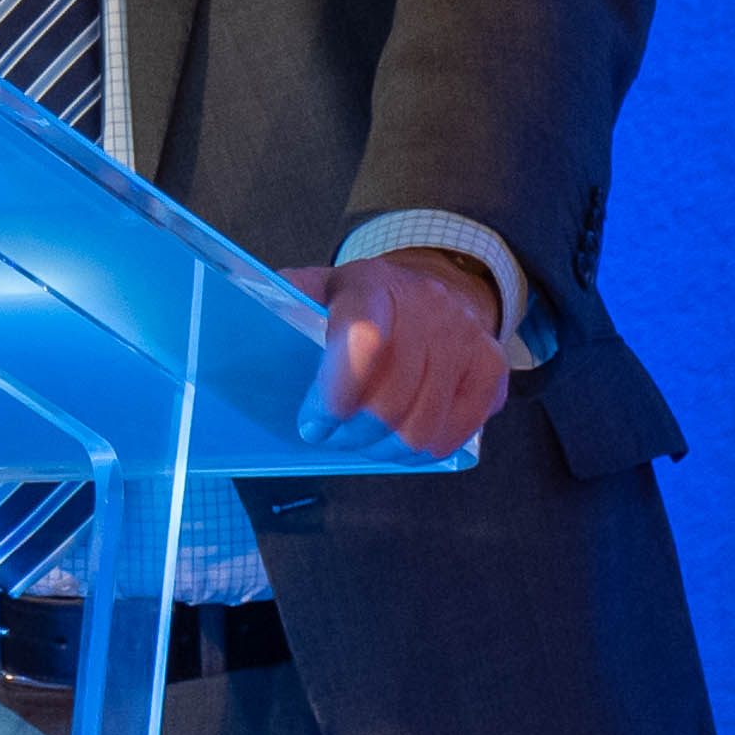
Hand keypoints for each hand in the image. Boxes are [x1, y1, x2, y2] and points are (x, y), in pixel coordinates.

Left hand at [286, 246, 516, 457]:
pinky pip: (459, 429)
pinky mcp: (492, 366)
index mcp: (371, 285)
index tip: (316, 422)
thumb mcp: (319, 289)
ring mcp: (465, 336)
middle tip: (330, 438)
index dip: (339, 389)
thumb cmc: (361, 302)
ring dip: (386, 449)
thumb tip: (242, 331)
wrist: (433, 287)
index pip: (361, 335)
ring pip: (424, 425)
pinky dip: (426, 450)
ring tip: (363, 443)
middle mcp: (427, 306)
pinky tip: (402, 443)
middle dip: (352, 433)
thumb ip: (287, 306)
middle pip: (392, 399)